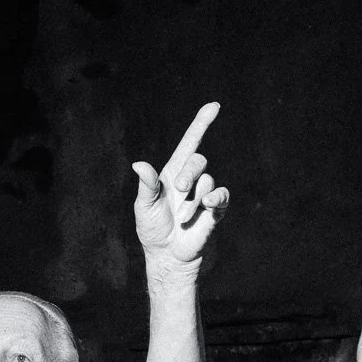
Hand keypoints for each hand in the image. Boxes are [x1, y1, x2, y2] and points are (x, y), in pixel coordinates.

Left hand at [132, 103, 228, 264]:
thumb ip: (146, 185)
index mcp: (172, 172)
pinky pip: (222, 195)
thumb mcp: (144, 206)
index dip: (201, 123)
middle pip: (198, 160)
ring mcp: (204, 194)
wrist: (166, 255)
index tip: (214, 106)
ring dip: (193, 201)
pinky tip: (208, 206)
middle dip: (189, 174)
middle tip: (179, 191)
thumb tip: (139, 164)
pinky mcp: (216, 209)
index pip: (190, 142)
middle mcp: (191, 179)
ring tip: (183, 219)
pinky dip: (215, 198)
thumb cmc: (153, 228)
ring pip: (208, 181)